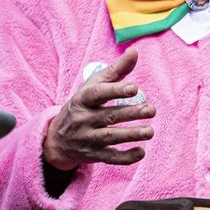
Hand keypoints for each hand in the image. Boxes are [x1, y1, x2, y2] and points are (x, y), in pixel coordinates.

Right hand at [42, 49, 154, 169]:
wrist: (57, 138)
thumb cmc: (83, 104)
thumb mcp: (93, 86)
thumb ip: (116, 70)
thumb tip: (135, 52)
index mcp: (83, 99)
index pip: (98, 94)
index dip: (115, 90)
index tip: (135, 88)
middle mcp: (83, 119)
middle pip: (108, 116)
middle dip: (131, 113)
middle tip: (151, 110)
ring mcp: (87, 139)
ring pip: (110, 137)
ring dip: (131, 135)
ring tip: (150, 131)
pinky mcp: (93, 155)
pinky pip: (110, 158)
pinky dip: (125, 158)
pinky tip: (141, 152)